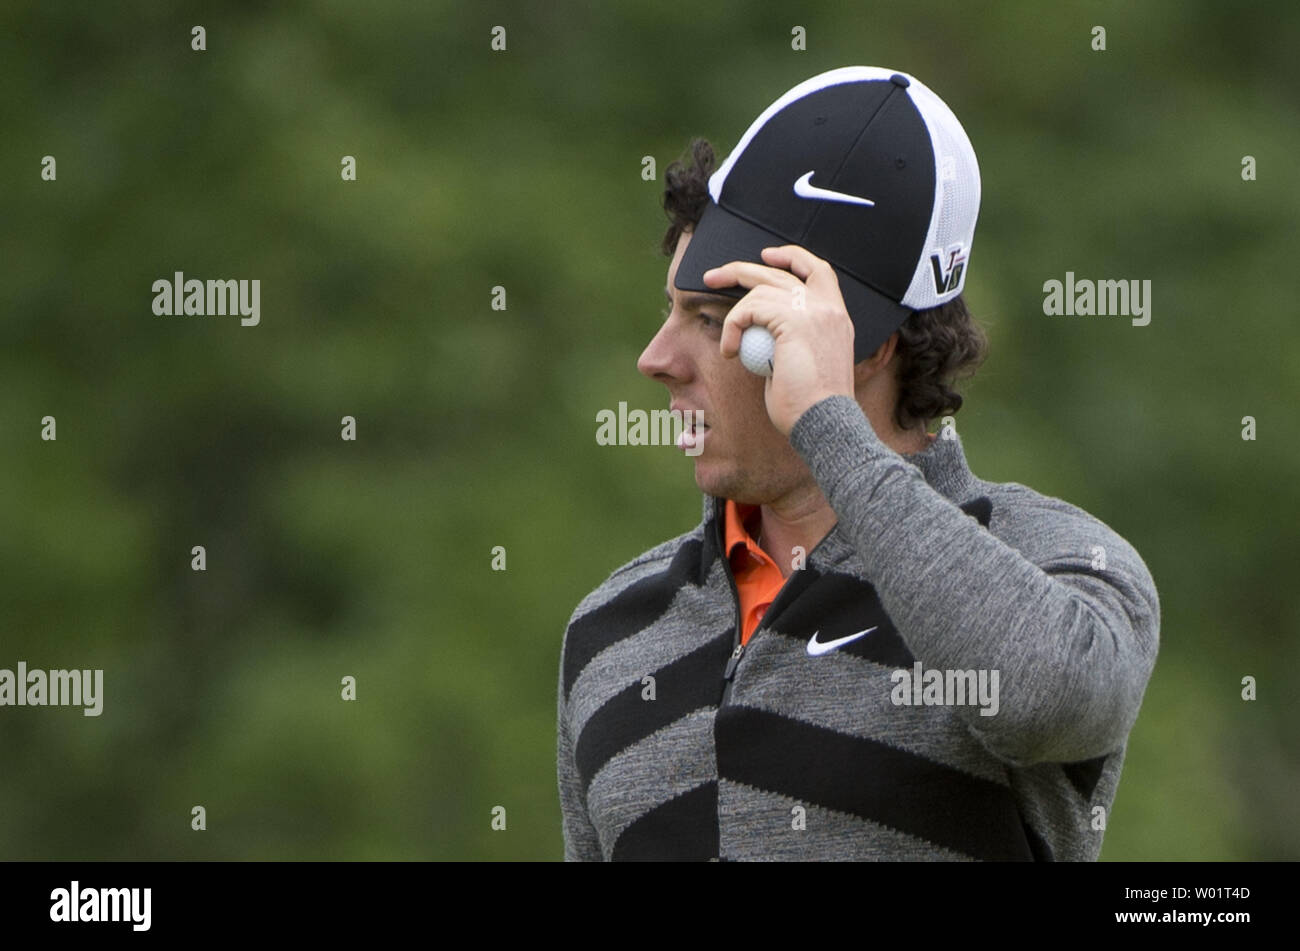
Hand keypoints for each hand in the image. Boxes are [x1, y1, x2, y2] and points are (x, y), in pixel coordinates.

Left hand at [704, 245, 855, 436]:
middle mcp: (829, 308)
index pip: (819, 271)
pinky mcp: (794, 320)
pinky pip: (750, 309)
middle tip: (711, 276)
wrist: (824, 425)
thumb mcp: (801, 367)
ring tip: (728, 344)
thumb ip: (787, 343)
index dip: (792, 257)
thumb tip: (763, 337)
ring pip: (761, 287)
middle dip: (742, 269)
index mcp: (837, 318)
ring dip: (734, 312)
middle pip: (783, 270)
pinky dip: (732, 327)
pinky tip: (730, 351)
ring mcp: (814, 311)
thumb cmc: (809, 409)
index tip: (767, 255)